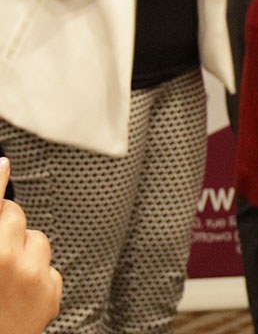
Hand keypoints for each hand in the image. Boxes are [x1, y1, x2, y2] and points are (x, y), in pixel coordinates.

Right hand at [0, 159, 61, 333]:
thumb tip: (0, 202)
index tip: (3, 164)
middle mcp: (6, 262)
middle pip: (15, 216)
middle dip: (6, 225)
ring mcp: (32, 277)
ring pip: (37, 240)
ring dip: (24, 251)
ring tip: (6, 278)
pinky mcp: (51, 292)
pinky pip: (50, 267)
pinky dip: (38, 275)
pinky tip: (20, 295)